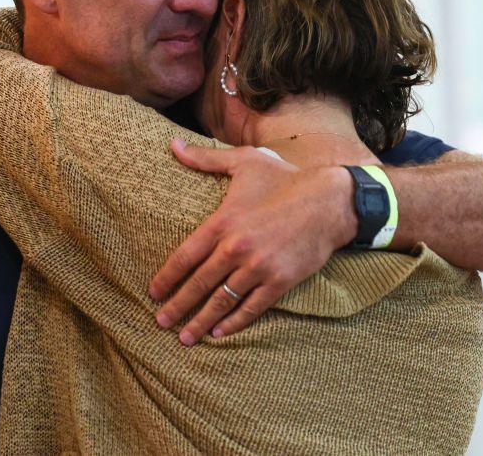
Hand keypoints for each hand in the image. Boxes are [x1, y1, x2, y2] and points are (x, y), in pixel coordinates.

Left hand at [149, 139, 357, 344]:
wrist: (329, 201)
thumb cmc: (284, 178)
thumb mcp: (243, 162)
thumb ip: (204, 159)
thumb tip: (172, 145)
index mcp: (223, 222)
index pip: (185, 256)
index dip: (167, 277)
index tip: (153, 292)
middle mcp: (237, 248)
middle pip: (199, 284)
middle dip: (177, 306)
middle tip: (160, 321)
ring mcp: (259, 267)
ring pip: (222, 300)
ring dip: (200, 321)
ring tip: (184, 337)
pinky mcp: (280, 281)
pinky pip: (252, 307)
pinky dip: (234, 323)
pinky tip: (219, 333)